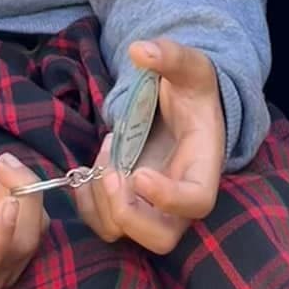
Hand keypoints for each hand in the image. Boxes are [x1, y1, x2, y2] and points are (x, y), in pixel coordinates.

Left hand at [74, 40, 224, 255]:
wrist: (181, 106)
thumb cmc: (192, 88)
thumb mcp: (190, 66)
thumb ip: (171, 56)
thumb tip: (141, 50)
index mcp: (203, 168)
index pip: (196, 203)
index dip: (168, 199)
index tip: (139, 174)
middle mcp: (180, 200)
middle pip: (160, 238)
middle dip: (126, 212)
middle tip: (110, 172)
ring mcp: (152, 207)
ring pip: (122, 232)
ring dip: (100, 199)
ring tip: (107, 149)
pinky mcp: (128, 204)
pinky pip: (102, 221)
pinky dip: (86, 202)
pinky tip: (88, 169)